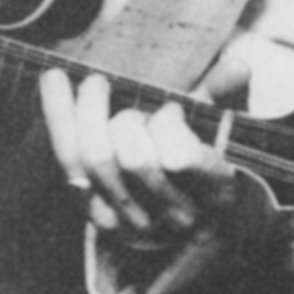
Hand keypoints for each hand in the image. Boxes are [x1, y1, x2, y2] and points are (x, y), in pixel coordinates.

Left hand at [40, 70, 259, 250]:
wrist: (192, 226)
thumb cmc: (206, 166)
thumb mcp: (224, 133)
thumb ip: (228, 99)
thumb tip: (238, 66)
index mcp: (214, 196)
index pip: (179, 159)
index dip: (168, 125)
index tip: (171, 110)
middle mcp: (172, 216)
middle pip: (134, 159)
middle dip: (128, 120)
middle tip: (134, 105)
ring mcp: (132, 221)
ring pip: (96, 159)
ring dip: (91, 111)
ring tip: (98, 86)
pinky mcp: (96, 215)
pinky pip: (68, 162)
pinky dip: (59, 115)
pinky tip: (55, 78)